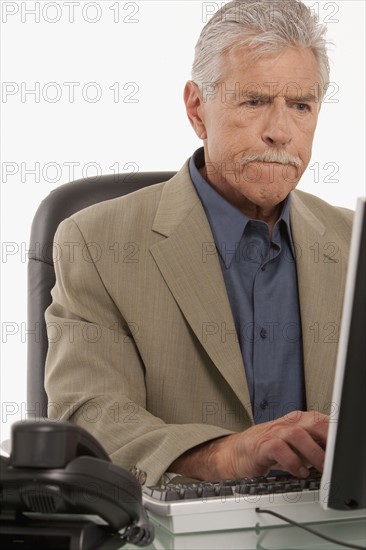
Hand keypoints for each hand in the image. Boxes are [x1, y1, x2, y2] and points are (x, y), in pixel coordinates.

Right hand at [169, 410, 328, 480]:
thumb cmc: (264, 449)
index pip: (320, 420)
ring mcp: (271, 433)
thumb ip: (310, 445)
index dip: (332, 432)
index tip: (341, 446)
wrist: (233, 454)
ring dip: (312, 452)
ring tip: (320, 468)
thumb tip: (333, 455)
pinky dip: (292, 462)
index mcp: (295, 421)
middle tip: (335, 458)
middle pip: (311, 422)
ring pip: (296, 434)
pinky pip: (278, 449)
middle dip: (327, 439)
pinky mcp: (260, 446)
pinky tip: (299, 472)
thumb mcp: (291, 446)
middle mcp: (285, 424)